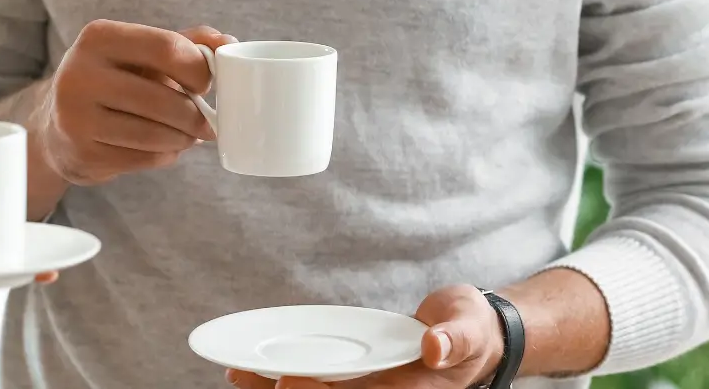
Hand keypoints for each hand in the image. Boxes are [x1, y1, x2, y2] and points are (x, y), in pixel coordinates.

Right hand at [31, 20, 236, 184]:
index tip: (205, 83)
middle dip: (195, 114)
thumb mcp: (140, 52)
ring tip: (187, 134)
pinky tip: (163, 146)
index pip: (167, 48)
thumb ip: (186, 42)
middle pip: (164, 99)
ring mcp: (75, 117)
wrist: (58, 126)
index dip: (198, 70)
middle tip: (206, 121)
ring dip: (184, 138)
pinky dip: (165, 154)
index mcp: (98, 37)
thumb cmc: (113, 81)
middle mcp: (79, 74)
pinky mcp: (82, 154)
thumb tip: (228, 43)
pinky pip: (143, 158)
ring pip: (155, 134)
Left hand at [227, 285, 502, 388]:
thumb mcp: (469, 326)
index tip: (287, 381)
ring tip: (236, 375)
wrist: (472, 334)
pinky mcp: (354, 380)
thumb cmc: (470, 329)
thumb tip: (436, 346)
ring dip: (275, 388)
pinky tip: (251, 372)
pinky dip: (281, 378)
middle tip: (245, 377)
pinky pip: (316, 382)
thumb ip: (456, 337)